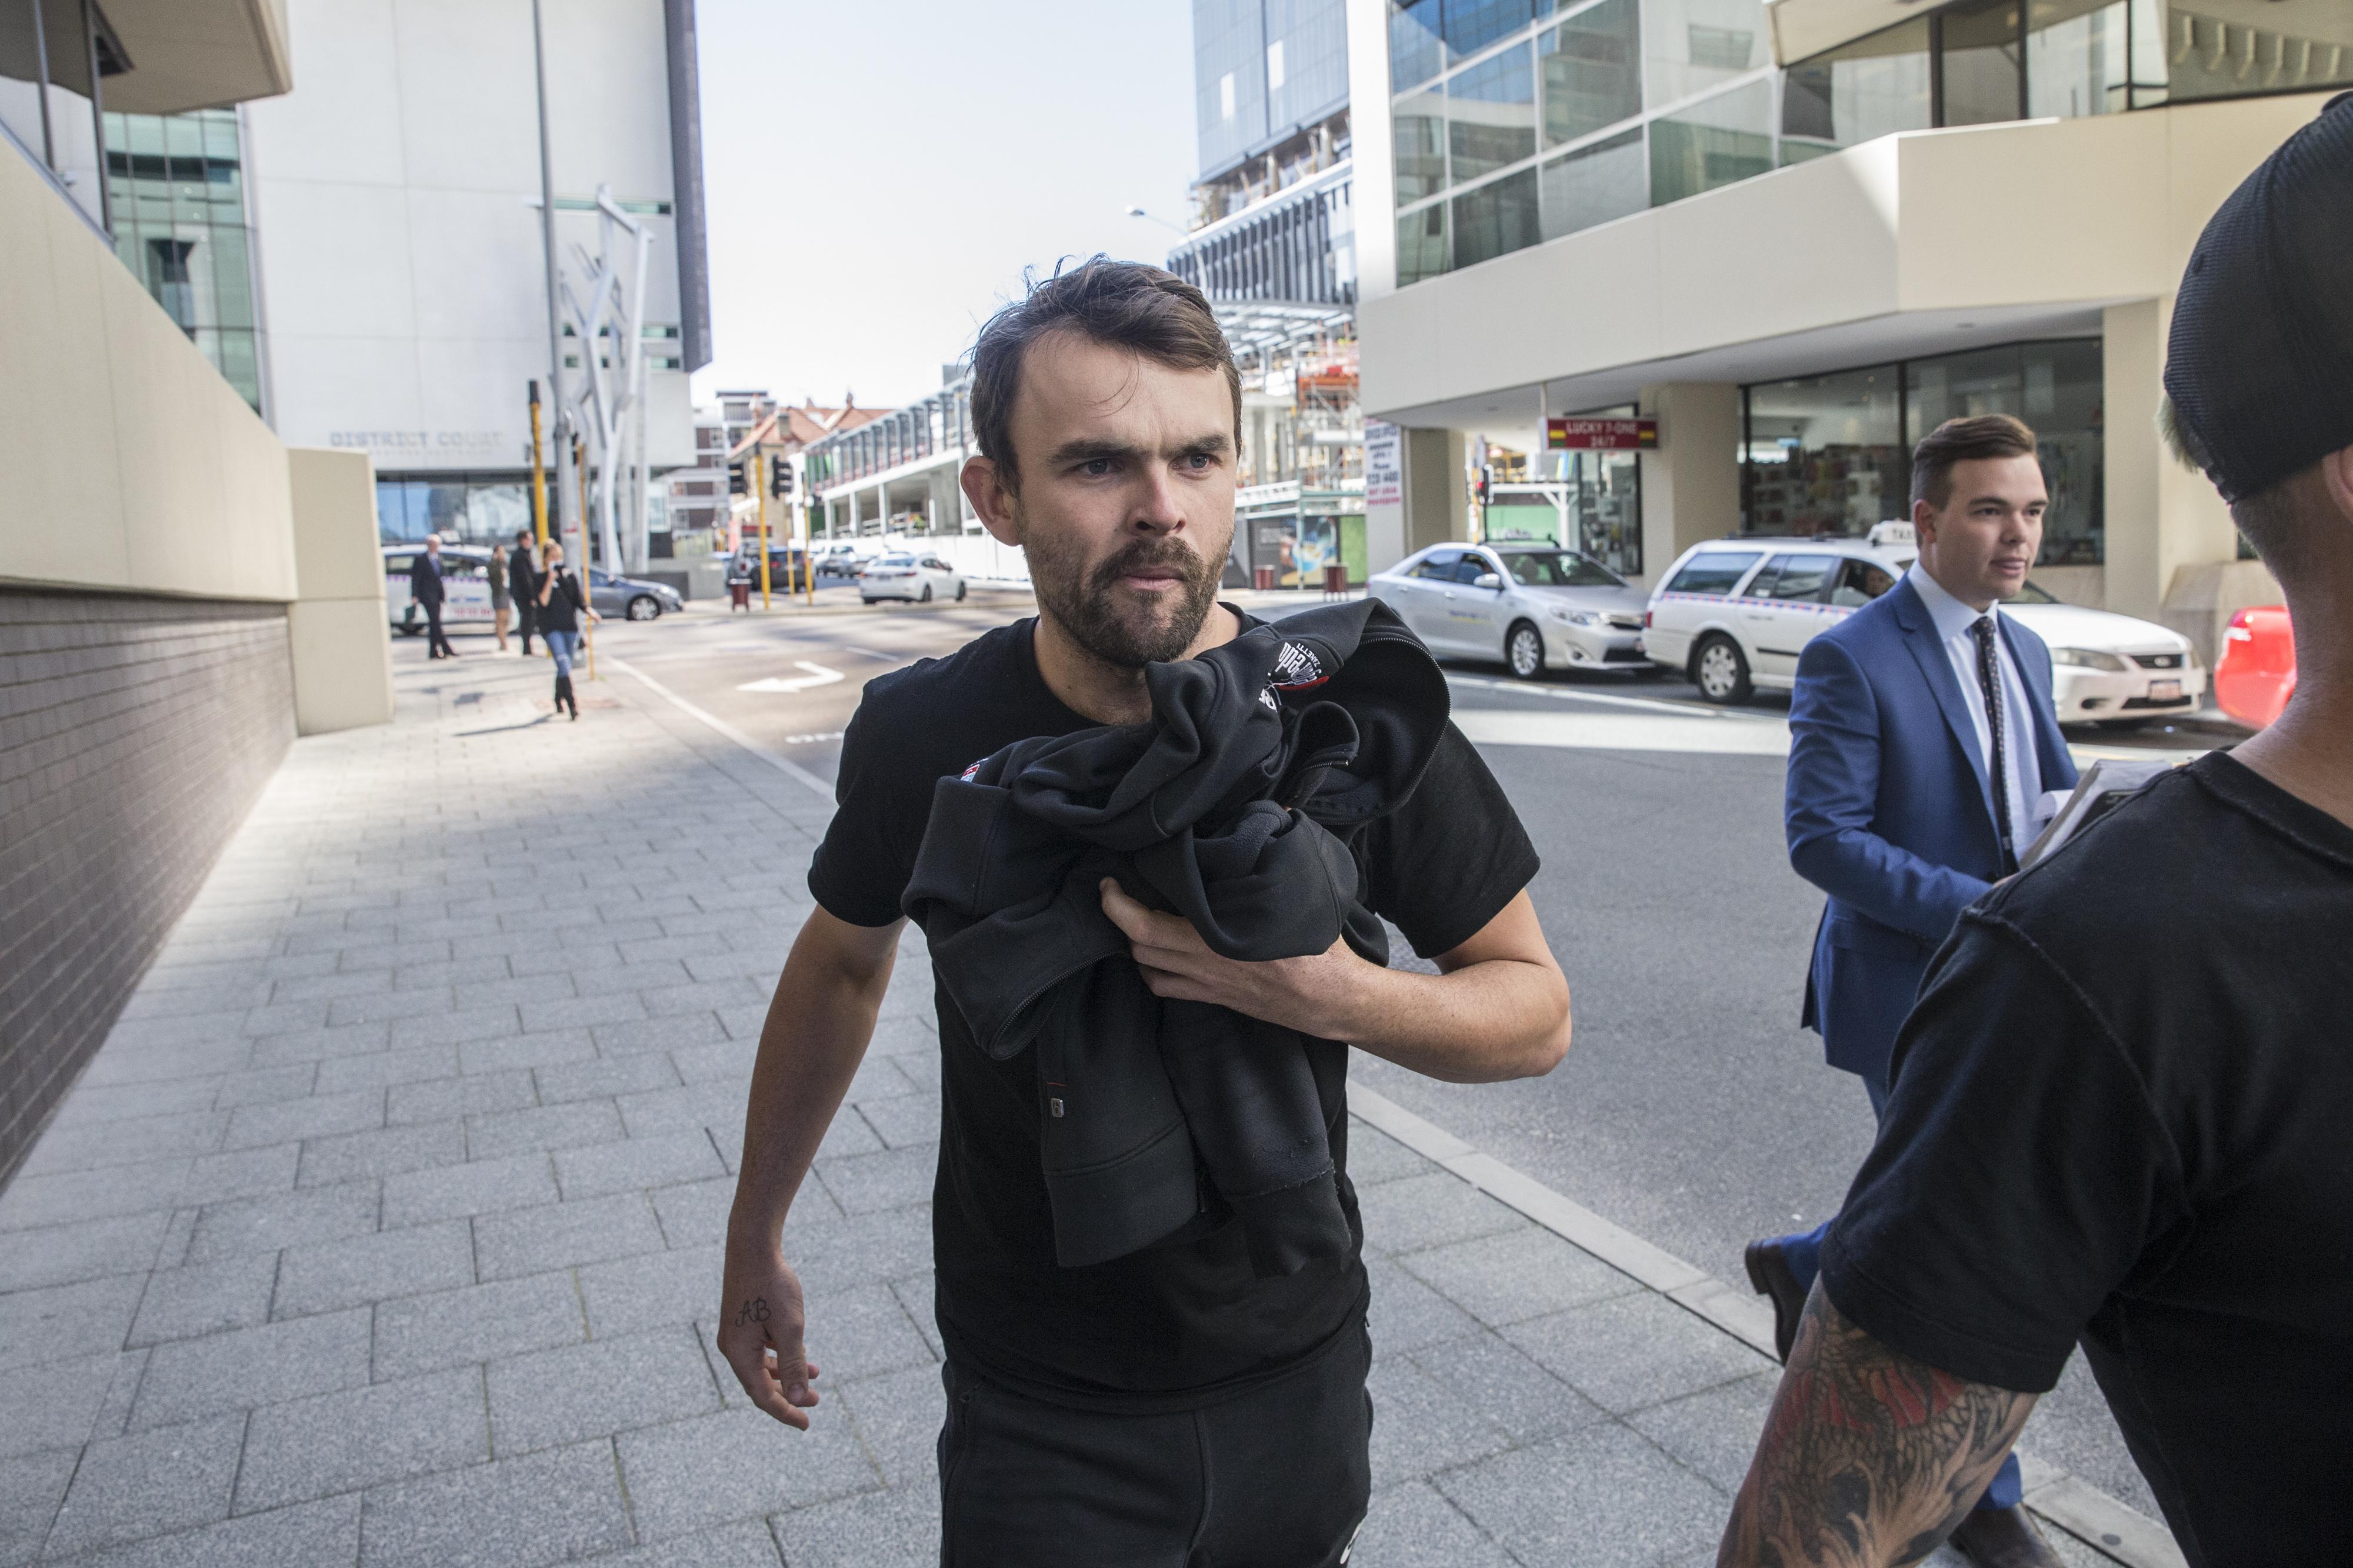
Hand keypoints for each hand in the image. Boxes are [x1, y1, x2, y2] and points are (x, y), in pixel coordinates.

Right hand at [716, 1244, 821, 1428]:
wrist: (753, 1246)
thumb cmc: (772, 1285)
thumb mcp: (790, 1327)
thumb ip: (794, 1364)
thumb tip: (800, 1400)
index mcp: (738, 1354)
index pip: (763, 1396)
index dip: (786, 1412)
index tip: (807, 1424)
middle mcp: (731, 1348)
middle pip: (760, 1385)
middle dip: (789, 1395)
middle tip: (817, 1402)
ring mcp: (734, 1335)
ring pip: (762, 1366)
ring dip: (788, 1373)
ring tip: (816, 1374)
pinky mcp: (741, 1323)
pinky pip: (761, 1350)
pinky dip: (781, 1355)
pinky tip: (801, 1351)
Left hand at [1098, 878, 1369, 1037]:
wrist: (1335, 1000)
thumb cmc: (1321, 947)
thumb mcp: (1303, 894)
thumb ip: (1282, 854)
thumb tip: (1281, 811)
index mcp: (1215, 937)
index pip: (1145, 924)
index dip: (1116, 904)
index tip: (1109, 881)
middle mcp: (1202, 964)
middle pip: (1138, 945)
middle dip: (1119, 917)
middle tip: (1115, 891)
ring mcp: (1207, 985)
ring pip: (1148, 969)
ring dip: (1134, 944)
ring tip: (1134, 918)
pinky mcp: (1215, 1000)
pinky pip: (1167, 989)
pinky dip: (1152, 972)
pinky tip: (1158, 955)